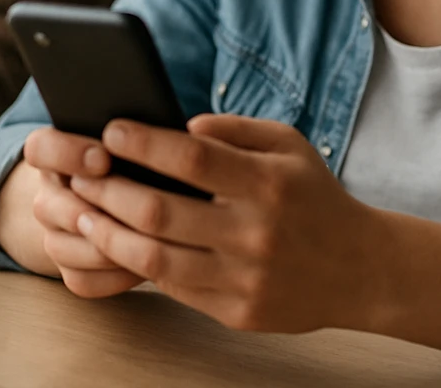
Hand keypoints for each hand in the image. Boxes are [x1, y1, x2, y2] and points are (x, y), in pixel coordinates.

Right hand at [0, 126, 142, 296]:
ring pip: (63, 248)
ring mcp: (55, 236)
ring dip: (106, 246)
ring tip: (149, 240)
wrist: (124, 207)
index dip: (66, 153)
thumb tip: (190, 126)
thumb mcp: (136, 143)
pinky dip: (113, 276)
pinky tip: (144, 265)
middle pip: (47, 205)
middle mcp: (49, 196)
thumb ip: (149, 134)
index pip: (39, 147)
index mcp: (57, 155)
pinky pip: (82, 280)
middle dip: (92, 209)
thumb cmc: (137, 165)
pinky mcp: (70, 270)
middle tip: (132, 209)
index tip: (103, 158)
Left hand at [67, 114, 380, 332]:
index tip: (111, 131)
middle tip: (80, 175)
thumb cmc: (313, 197)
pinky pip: (172, 288)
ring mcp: (244, 278)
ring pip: (153, 259)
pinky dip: (137, 265)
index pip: (192, 158)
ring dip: (108, 233)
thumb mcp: (288, 144)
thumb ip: (234, 129)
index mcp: (268, 184)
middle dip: (108, 190)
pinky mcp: (237, 313)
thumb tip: (180, 126)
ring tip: (83, 213)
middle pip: (159, 212)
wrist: (361, 270)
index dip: (144, 143)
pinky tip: (118, 244)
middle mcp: (255, 233)